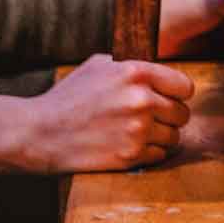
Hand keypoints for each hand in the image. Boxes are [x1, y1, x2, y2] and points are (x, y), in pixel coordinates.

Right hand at [22, 54, 193, 172]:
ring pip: (173, 136)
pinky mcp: (130, 156)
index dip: (178, 93)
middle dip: (169, 116)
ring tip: (139, 133)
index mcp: (136, 73)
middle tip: (152, 118)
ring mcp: (137, 130)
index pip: (185, 86)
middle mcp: (141, 100)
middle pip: (182, 113)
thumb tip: (158, 71)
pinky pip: (159, 155)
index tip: (170, 98)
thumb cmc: (67, 98)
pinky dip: (149, 153)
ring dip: (161, 136)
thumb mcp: (98, 66)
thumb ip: (131, 66)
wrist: (39, 133)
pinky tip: (131, 146)